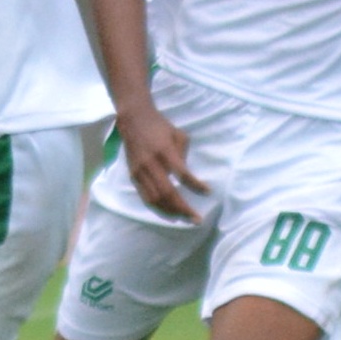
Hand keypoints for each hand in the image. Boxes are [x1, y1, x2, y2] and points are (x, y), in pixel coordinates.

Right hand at [117, 103, 207, 221]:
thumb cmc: (160, 126)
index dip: (195, 185)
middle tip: (196, 219)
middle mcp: (151, 164)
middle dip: (183, 208)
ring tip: (184, 218)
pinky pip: (146, 197)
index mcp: (164, 151)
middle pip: (168, 192)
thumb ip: (183, 155)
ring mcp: (140, 171)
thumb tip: (186, 176)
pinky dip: (158, 207)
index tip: (207, 192)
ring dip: (171, 212)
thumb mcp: (178, 134)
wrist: (133, 120)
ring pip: (155, 199)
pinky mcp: (133, 176)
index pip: (182, 173)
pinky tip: (168, 212)